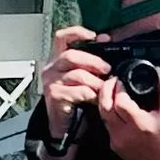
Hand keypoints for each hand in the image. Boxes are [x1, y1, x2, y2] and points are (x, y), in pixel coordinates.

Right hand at [36, 26, 107, 141]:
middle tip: (107, 69)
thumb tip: (106, 47)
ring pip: (77, 74)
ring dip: (95, 81)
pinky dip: (91, 94)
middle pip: (71, 55)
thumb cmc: (75, 100)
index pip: (62, 38)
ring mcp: (51, 82)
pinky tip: (96, 99)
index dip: (78, 33)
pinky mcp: (55, 96)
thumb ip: (89, 63)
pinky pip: (78, 91)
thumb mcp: (82, 77)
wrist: (64, 126)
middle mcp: (51, 68)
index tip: (96, 36)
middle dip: (93, 61)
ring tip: (105, 87)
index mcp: (57, 59)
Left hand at [97, 70, 159, 159]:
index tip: (122, 80)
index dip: (118, 88)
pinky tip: (117, 108)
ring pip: (103, 116)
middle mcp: (126, 134)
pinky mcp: (114, 146)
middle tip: (112, 81)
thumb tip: (157, 71)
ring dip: (105, 101)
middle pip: (105, 107)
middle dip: (106, 90)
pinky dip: (110, 114)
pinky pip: (107, 125)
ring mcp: (117, 141)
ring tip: (113, 92)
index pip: (120, 102)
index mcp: (141, 125)